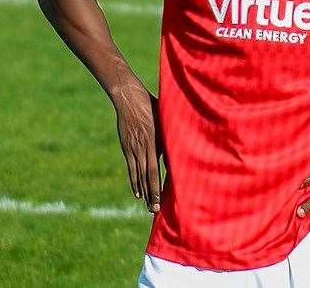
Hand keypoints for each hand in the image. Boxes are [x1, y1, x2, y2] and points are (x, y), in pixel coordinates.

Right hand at [112, 84, 161, 212]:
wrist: (129, 97)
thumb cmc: (152, 105)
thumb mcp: (166, 119)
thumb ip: (172, 133)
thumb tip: (183, 145)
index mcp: (157, 140)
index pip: (159, 169)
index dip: (161, 185)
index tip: (166, 198)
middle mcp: (145, 147)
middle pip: (149, 176)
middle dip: (153, 194)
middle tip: (155, 211)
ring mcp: (134, 148)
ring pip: (139, 175)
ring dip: (144, 192)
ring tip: (148, 206)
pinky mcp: (127, 147)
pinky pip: (131, 168)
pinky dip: (134, 181)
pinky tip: (137, 193)